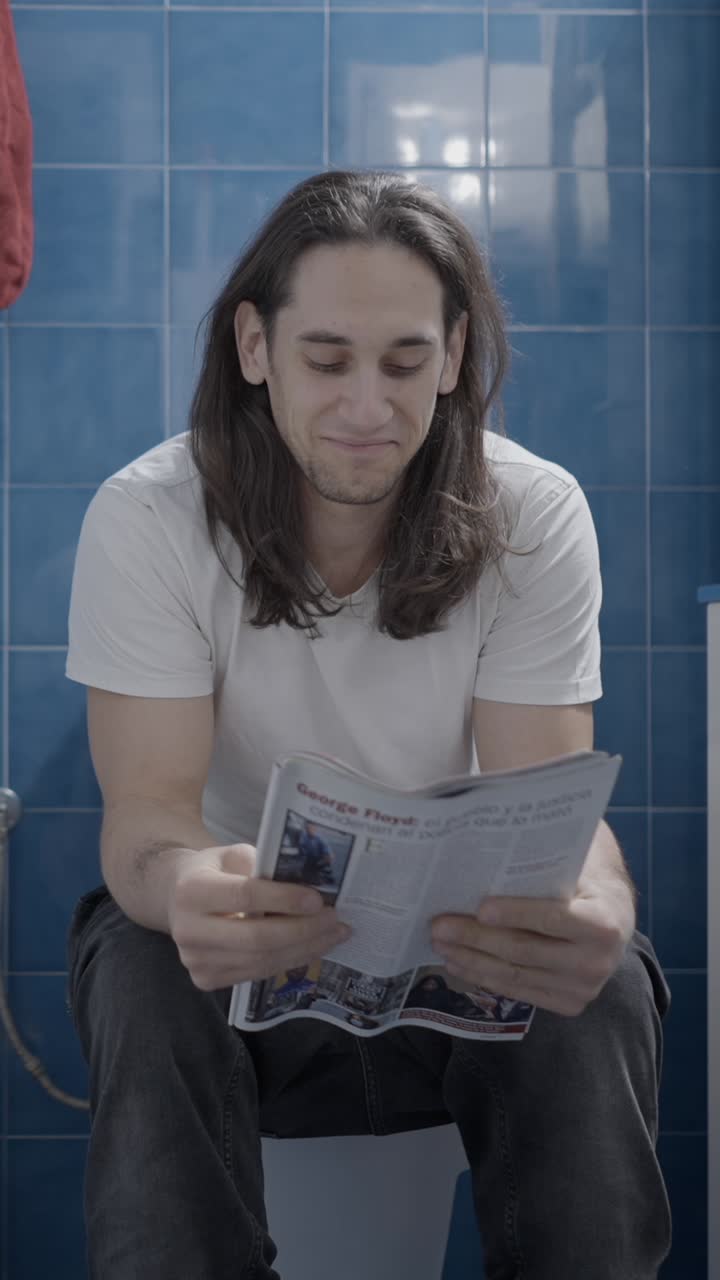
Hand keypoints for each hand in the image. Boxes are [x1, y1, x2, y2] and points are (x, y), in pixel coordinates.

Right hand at [168, 844, 350, 991]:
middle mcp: (188, 930)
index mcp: (192, 890)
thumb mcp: (234, 855)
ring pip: (261, 961)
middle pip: (256, 937)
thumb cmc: (215, 871)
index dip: (285, 899)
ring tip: (334, 934)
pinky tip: (312, 946)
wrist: (176, 898)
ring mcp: (195, 960)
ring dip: (304, 949)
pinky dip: (289, 960)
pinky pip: (257, 973)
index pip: (246, 896)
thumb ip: (264, 866)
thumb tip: (312, 883)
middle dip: (303, 930)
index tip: (318, 899)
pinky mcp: (205, 979)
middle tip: (335, 919)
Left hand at [431, 873, 634, 1016]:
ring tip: (439, 943)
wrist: (615, 916)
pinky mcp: (567, 1004)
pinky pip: (517, 991)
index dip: (515, 913)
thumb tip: (497, 846)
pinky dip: (483, 976)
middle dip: (476, 937)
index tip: (480, 907)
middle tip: (438, 925)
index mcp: (604, 923)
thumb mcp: (578, 863)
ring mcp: (582, 989)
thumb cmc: (587, 879)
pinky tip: (458, 962)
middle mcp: (596, 962)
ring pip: (514, 975)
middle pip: (523, 950)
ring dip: (471, 959)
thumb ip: (547, 861)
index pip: (551, 918)